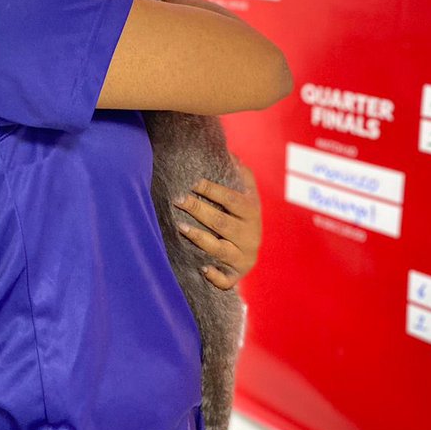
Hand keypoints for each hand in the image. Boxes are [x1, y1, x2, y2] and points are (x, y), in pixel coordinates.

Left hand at [173, 158, 261, 289]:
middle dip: (198, 210)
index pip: (231, 199)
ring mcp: (243, 256)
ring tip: (180, 227)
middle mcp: (250, 235)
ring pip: (220, 249)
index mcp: (251, 211)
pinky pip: (226, 279)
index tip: (192, 182)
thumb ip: (240, 171)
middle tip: (178, 200)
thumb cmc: (243, 213)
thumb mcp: (247, 190)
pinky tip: (202, 268)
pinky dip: (215, 275)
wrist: (252, 246)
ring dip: (200, 238)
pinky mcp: (236, 275)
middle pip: (222, 222)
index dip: (212, 190)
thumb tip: (227, 150)